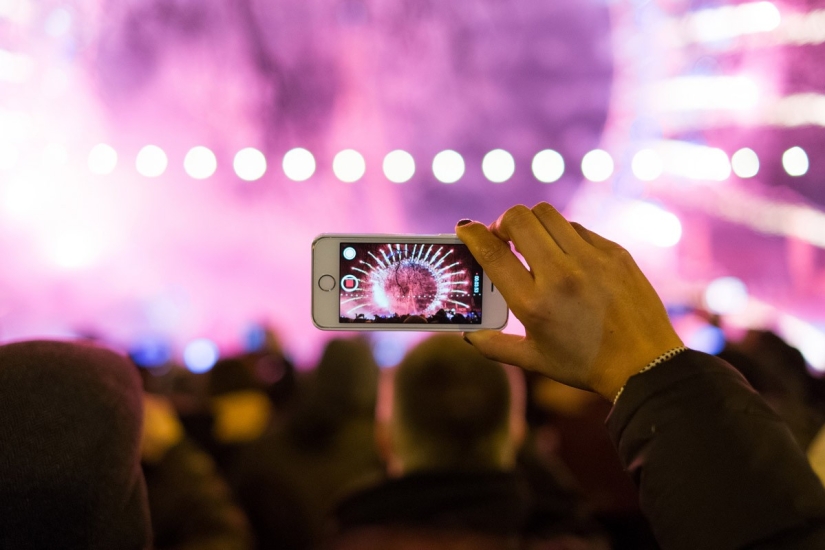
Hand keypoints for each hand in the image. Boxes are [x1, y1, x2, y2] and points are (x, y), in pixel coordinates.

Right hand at [456, 203, 682, 400]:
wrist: (644, 364)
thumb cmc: (584, 365)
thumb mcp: (533, 359)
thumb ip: (494, 346)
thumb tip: (468, 333)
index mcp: (533, 303)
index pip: (492, 252)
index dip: (471, 233)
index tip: (465, 228)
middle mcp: (560, 276)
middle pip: (518, 219)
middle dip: (501, 221)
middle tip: (501, 236)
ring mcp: (590, 260)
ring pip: (546, 214)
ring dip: (530, 223)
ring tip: (531, 241)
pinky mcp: (614, 253)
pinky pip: (576, 228)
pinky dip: (561, 235)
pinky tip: (563, 254)